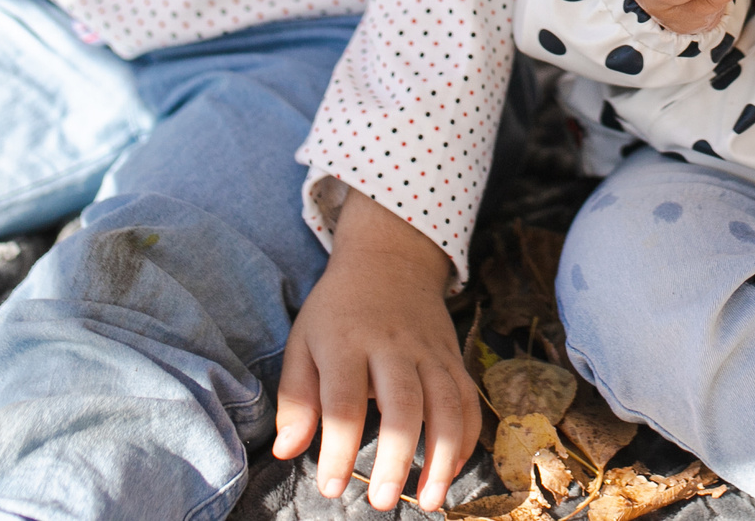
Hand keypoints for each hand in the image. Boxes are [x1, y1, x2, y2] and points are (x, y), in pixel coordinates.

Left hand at [274, 186, 478, 511]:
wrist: (389, 258)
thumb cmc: (337, 311)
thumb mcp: (303, 342)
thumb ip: (295, 398)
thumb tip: (286, 450)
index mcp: (346, 341)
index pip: (344, 401)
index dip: (339, 448)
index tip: (332, 487)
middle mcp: (392, 345)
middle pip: (402, 405)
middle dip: (395, 457)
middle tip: (383, 501)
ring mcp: (430, 350)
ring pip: (446, 404)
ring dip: (442, 455)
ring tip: (429, 500)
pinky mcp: (454, 356)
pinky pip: (469, 400)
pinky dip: (466, 438)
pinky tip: (452, 471)